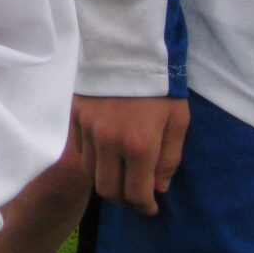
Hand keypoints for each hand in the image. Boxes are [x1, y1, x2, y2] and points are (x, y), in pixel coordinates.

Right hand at [71, 94, 189, 215]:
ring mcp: (87, 128)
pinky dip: (92, 157)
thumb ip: (169, 159)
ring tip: (119, 172)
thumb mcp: (178, 122)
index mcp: (138, 146)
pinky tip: (105, 150)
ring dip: (106, 178)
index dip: (145, 207)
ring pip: (90, 172)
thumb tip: (158, 187)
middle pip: (108, 190)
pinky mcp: (75, 114)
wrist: (129, 44)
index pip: (136, 194)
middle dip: (124, 199)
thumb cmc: (160, 85)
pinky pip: (79, 149)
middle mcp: (108, 142)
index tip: (150, 207)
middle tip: (135, 194)